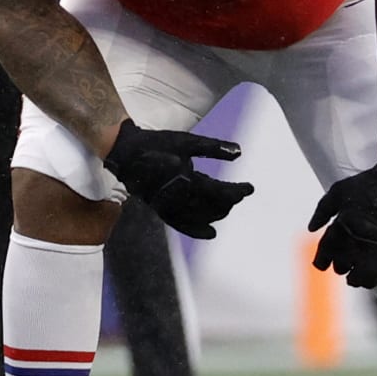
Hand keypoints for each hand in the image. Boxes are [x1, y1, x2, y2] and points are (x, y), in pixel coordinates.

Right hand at [102, 119, 253, 239]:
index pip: (220, 192)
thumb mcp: (188, 142)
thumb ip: (214, 148)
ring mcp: (169, 207)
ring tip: (227, 206)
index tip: (249, 188)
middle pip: (212, 208)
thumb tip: (240, 152)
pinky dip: (197, 230)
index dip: (237, 191)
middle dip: (228, 201)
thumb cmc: (157, 144)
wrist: (126, 154)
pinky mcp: (161, 211)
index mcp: (187, 178)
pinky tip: (211, 233)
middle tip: (239, 192)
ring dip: (216, 214)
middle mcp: (179, 197)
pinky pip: (182, 226)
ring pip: (200, 218)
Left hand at [308, 163, 376, 289]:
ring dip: (353, 278)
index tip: (322, 263)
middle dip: (339, 266)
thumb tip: (312, 228)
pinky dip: (368, 280)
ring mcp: (374, 246)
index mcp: (341, 223)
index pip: (326, 250)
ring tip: (352, 276)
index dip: (322, 260)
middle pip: (341, 264)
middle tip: (341, 265)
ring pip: (358, 275)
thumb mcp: (339, 191)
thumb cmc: (369, 184)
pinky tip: (366, 277)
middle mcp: (356, 238)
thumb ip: (323, 210)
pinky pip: (376, 275)